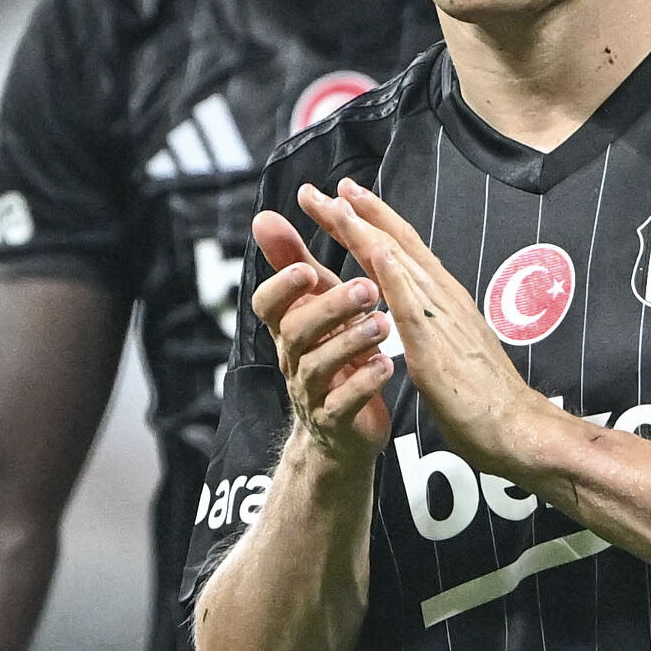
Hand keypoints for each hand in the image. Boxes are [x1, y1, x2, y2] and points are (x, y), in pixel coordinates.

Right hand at [243, 208, 404, 461]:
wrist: (340, 432)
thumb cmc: (332, 357)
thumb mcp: (315, 309)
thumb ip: (292, 265)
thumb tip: (264, 218)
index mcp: (289, 328)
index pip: (267, 305)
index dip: (282, 287)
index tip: (308, 267)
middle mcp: (294, 359)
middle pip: (297, 332)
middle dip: (330, 307)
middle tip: (367, 288)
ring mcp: (312, 392)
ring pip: (319, 366)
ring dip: (351, 342)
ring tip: (383, 324)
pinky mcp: (335, 420)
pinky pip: (343, 404)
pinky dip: (364, 383)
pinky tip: (387, 365)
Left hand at [299, 180, 564, 478]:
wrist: (515, 429)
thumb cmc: (484, 398)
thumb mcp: (450, 350)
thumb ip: (432, 326)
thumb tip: (415, 315)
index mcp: (444, 300)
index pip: (403, 250)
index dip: (373, 220)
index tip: (343, 197)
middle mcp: (443, 298)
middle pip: (395, 244)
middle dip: (357, 214)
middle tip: (319, 191)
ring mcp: (441, 317)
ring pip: (399, 262)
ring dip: (366, 230)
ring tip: (336, 203)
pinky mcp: (436, 345)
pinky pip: (411, 302)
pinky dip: (392, 272)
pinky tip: (374, 250)